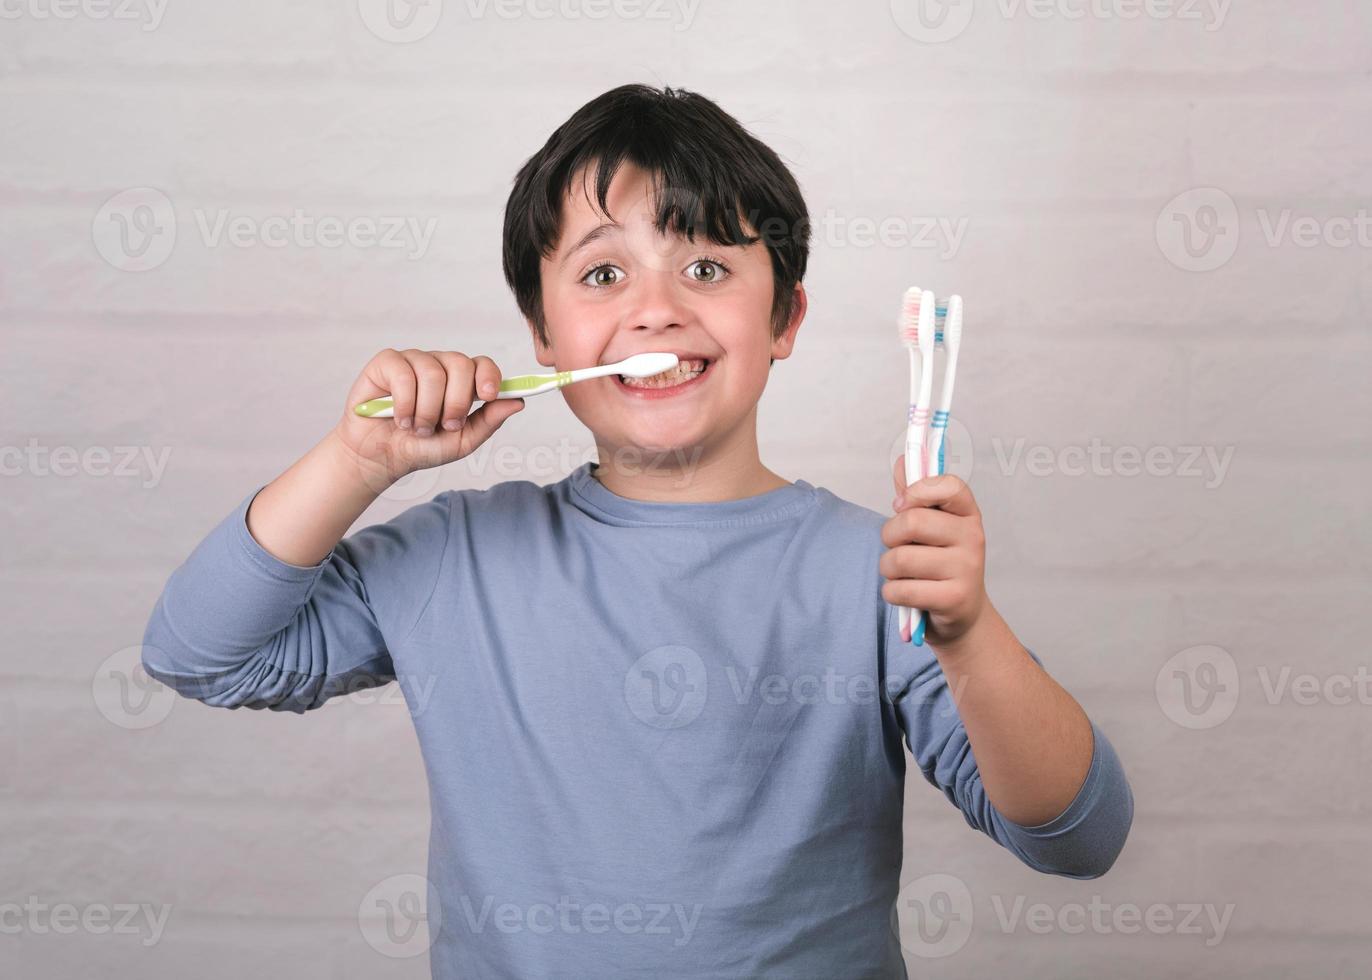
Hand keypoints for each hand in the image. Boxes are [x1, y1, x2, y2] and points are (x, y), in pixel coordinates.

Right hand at [334, 348, 524, 484]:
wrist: (380, 457)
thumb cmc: (421, 447)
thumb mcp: (461, 441)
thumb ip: (489, 421)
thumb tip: (518, 402)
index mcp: (461, 381)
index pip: (482, 364)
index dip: (489, 376)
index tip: (489, 395)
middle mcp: (439, 365)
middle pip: (461, 364)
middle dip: (456, 402)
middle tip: (445, 425)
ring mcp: (413, 361)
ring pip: (432, 372)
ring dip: (427, 410)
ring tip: (418, 428)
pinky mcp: (387, 363)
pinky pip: (404, 374)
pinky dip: (404, 404)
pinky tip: (399, 418)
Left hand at [880, 455, 988, 647]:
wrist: (963, 615)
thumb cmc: (939, 562)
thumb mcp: (931, 527)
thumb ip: (915, 494)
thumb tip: (903, 461)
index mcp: (968, 513)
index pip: (948, 485)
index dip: (917, 491)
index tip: (902, 504)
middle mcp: (973, 538)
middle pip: (912, 522)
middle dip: (889, 536)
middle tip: (897, 546)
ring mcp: (967, 569)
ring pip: (900, 559)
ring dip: (888, 569)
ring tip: (902, 573)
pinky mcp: (953, 599)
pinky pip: (900, 590)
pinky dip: (891, 593)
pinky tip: (906, 594)